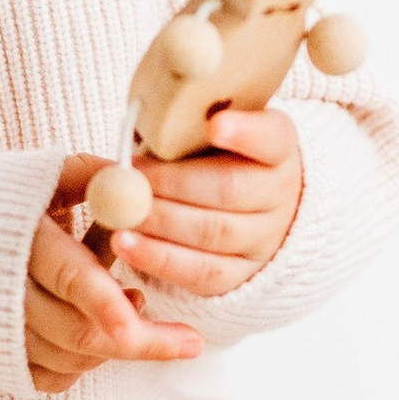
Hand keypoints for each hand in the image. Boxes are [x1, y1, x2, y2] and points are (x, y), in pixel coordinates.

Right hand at [26, 157, 205, 396]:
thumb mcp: (35, 177)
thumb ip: (90, 176)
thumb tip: (141, 180)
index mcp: (17, 242)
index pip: (68, 276)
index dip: (105, 298)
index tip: (146, 306)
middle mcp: (3, 295)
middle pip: (78, 331)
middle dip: (140, 341)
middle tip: (190, 341)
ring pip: (72, 357)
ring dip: (112, 342)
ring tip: (133, 306)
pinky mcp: (0, 361)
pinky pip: (55, 377)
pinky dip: (84, 361)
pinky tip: (96, 333)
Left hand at [104, 105, 303, 298]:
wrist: (246, 209)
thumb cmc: (212, 159)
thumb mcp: (207, 133)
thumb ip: (180, 129)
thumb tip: (132, 129)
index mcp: (277, 148)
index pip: (270, 137)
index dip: (244, 132)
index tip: (214, 125)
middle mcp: (279, 194)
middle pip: (230, 189)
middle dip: (174, 183)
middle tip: (130, 178)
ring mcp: (264, 238)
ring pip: (214, 233)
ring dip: (160, 224)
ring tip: (119, 216)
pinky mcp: (241, 274)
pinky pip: (202, 273)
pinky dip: (161, 260)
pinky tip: (127, 248)